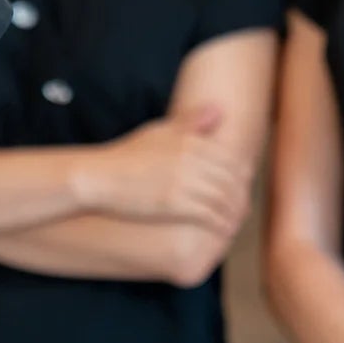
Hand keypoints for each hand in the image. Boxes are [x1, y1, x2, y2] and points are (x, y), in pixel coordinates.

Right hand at [92, 105, 248, 230]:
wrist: (100, 177)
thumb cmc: (127, 155)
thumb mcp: (158, 131)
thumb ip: (190, 122)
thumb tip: (220, 110)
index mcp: (191, 141)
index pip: (232, 159)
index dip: (243, 176)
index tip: (243, 187)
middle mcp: (192, 159)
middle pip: (233, 180)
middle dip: (242, 196)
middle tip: (243, 208)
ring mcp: (185, 182)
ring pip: (226, 199)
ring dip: (235, 213)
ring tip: (235, 222)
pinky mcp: (177, 203)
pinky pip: (211, 215)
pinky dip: (222, 224)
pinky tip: (224, 232)